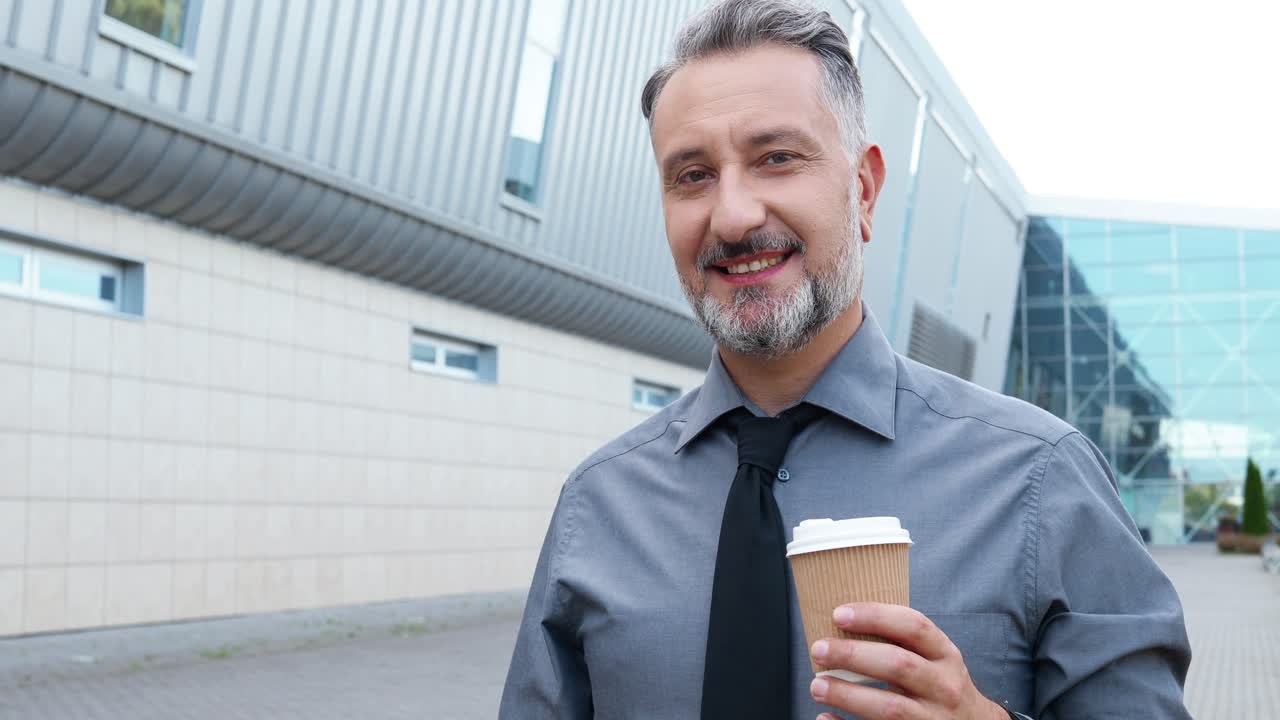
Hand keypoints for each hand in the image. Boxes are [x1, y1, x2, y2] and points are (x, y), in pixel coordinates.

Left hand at [808, 603, 1007, 719]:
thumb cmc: (940, 686)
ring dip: (848, 695)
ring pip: (890, 707)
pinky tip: (826, 718)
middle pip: (898, 665)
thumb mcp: (935, 659)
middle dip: (853, 655)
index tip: (839, 614)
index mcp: (945, 655)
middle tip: (819, 650)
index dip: (875, 616)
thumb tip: (842, 624)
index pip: (913, 626)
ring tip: (817, 686)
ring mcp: (933, 718)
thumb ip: (902, 643)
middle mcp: (944, 686)